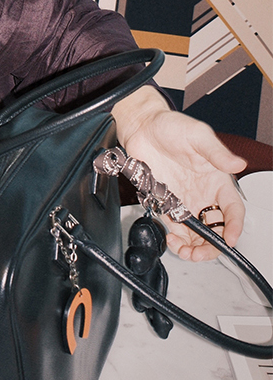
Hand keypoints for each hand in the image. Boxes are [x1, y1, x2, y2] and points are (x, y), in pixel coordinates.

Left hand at [117, 90, 245, 260]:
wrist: (143, 129)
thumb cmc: (172, 127)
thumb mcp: (198, 136)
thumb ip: (217, 153)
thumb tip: (238, 164)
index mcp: (217, 180)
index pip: (233, 209)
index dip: (234, 226)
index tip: (230, 239)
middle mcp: (204, 194)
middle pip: (217, 229)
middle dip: (212, 246)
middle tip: (201, 253)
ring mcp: (186, 203)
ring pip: (198, 236)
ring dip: (195, 249)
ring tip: (186, 252)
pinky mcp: (169, 208)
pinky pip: (178, 232)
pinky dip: (177, 243)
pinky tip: (173, 241)